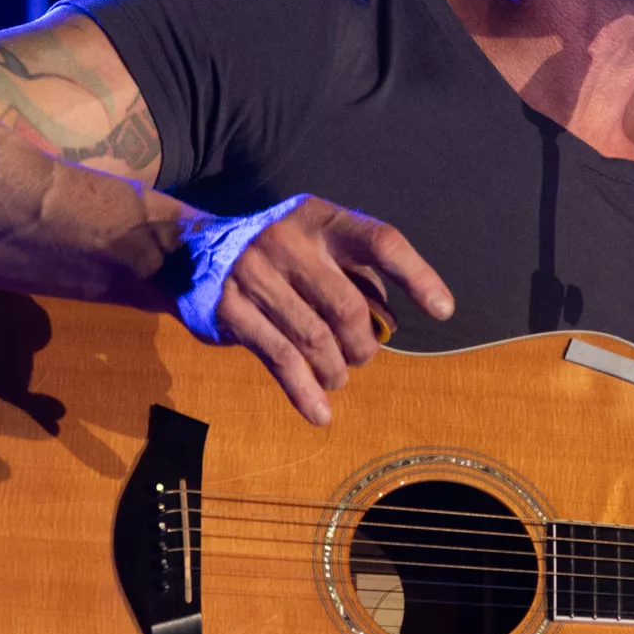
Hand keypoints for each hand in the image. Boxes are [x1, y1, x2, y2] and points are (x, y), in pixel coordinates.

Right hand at [170, 194, 454, 424]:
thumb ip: (351, 274)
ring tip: (338, 376)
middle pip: (349, 306)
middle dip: (364, 344)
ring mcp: (256, 274)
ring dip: (336, 370)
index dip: (417, 276)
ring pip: (316, 338)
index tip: (443, 310)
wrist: (189, 253)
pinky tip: (321, 413)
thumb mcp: (314, 244)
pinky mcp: (231, 310)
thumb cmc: (275, 256)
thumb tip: (388, 325)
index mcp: (322, 219)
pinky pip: (280, 359)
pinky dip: (305, 392)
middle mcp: (290, 241)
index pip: (382, 242)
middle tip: (362, 356)